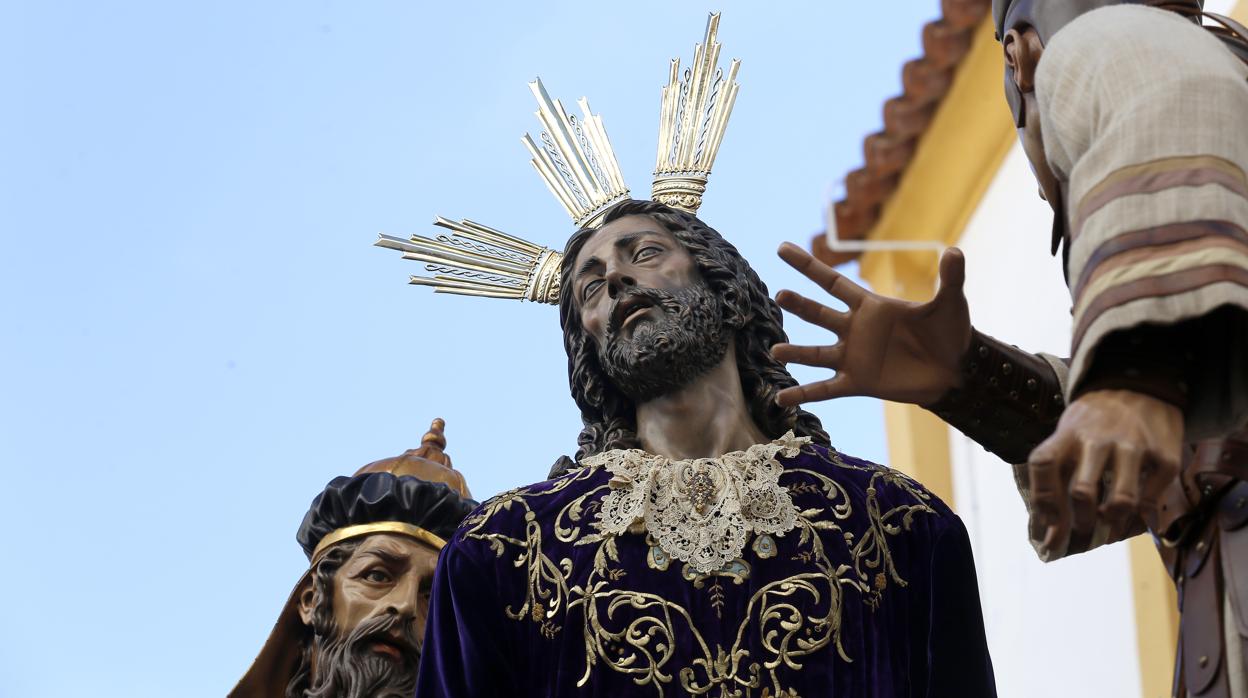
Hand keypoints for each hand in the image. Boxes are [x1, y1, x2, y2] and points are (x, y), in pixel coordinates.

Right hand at [771, 242, 971, 405]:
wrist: (956, 372)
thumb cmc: (951, 334)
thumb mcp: (950, 303)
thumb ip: (950, 278)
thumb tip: (956, 251)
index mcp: (870, 307)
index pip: (832, 282)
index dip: (808, 265)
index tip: (782, 248)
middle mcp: (855, 330)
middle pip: (819, 314)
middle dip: (800, 304)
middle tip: (780, 295)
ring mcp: (853, 357)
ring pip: (816, 354)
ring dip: (796, 353)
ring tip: (775, 350)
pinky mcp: (857, 383)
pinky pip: (825, 389)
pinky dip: (803, 394)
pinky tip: (781, 399)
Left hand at [1027, 389, 1182, 554]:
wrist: (1140, 383)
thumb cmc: (1095, 421)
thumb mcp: (1068, 433)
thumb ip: (1057, 474)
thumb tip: (1047, 533)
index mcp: (1067, 434)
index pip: (1043, 466)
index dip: (1042, 503)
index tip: (1047, 530)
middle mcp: (1097, 439)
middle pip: (1082, 492)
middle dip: (1080, 522)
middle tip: (1082, 529)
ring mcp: (1133, 447)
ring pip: (1121, 500)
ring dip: (1113, 522)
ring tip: (1110, 524)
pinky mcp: (1164, 455)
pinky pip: (1152, 499)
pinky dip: (1142, 516)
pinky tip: (1136, 517)